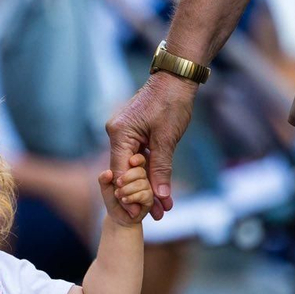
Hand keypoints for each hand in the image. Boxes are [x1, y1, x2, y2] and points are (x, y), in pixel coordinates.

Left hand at [100, 154, 153, 225]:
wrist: (117, 216)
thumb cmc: (112, 198)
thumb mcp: (105, 187)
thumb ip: (104, 179)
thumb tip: (108, 173)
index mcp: (133, 170)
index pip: (140, 159)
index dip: (138, 159)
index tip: (131, 162)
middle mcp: (143, 178)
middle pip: (141, 171)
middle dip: (128, 177)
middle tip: (118, 184)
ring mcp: (148, 188)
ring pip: (143, 183)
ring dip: (128, 189)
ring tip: (119, 195)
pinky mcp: (150, 199)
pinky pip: (145, 194)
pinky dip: (132, 197)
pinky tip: (125, 200)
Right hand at [106, 70, 196, 219]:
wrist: (177, 78)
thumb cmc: (171, 102)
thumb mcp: (167, 139)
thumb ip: (161, 169)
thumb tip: (161, 197)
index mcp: (120, 134)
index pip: (120, 172)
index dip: (130, 195)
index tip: (141, 214)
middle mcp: (117, 134)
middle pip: (127, 172)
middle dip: (143, 194)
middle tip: (158, 215)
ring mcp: (125, 133)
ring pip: (135, 166)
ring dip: (149, 185)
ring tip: (163, 208)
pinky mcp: (135, 132)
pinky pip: (140, 157)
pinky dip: (151, 171)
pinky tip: (161, 188)